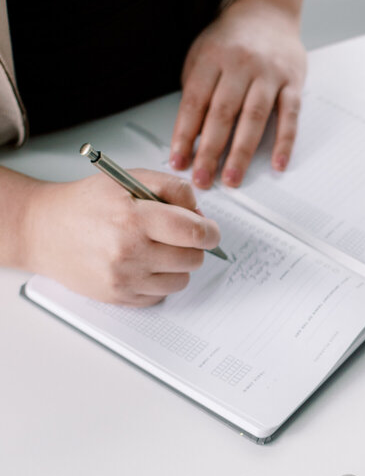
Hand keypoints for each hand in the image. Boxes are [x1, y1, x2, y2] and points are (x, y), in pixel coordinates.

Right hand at [23, 171, 220, 305]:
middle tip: (178, 236)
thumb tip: (200, 212)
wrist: (43, 229)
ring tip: (157, 249)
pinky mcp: (119, 297)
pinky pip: (160, 296)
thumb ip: (170, 188)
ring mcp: (123, 278)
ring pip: (180, 280)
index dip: (209, 231)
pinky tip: (142, 264)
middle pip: (192, 259)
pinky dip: (159, 282)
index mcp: (133, 218)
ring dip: (177, 265)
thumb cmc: (84, 203)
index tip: (209, 230)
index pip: (193, 232)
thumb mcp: (127, 178)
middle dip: (193, 246)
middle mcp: (129, 252)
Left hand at [170, 0, 306, 189]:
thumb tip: (189, 136)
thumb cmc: (232, 39)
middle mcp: (240, 64)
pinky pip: (289, 115)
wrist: (268, 9)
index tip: (179, 162)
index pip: (194, 103)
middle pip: (222, 114)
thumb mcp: (202, 55)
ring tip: (232, 178)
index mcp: (212, 58)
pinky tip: (277, 163)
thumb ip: (196, 91)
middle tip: (202, 179)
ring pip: (253, 118)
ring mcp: (269, 73)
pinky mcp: (293, 82)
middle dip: (210, 151)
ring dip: (241, 152)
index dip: (184, 135)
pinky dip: (284, 141)